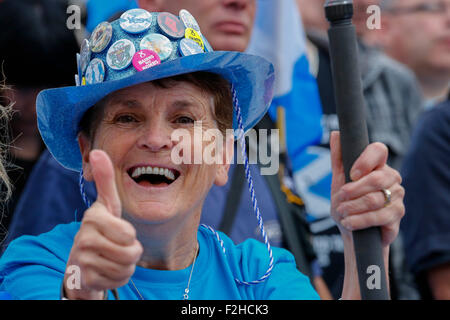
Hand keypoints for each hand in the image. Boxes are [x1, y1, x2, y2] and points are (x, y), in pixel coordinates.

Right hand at [64, 150, 142, 299]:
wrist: (81, 264)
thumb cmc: (100, 230)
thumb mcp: (106, 205)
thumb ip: (105, 180)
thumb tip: (97, 152)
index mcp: (93, 218)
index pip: (128, 234)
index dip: (130, 236)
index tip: (118, 231)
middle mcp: (84, 238)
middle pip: (131, 253)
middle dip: (131, 252)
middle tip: (117, 247)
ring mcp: (83, 260)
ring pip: (126, 268)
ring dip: (125, 266)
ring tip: (111, 258)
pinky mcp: (84, 279)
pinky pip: (118, 280)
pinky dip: (118, 278)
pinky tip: (105, 270)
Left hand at [330, 131, 404, 247]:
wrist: (352, 232)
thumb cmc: (346, 204)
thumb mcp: (338, 180)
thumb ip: (338, 158)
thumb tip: (336, 133)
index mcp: (378, 165)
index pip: (378, 150)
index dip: (365, 160)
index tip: (351, 174)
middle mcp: (392, 178)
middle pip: (377, 178)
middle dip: (353, 190)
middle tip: (340, 198)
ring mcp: (397, 197)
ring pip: (375, 199)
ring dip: (352, 207)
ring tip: (342, 212)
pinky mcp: (397, 216)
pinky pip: (378, 216)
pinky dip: (359, 220)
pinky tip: (349, 222)